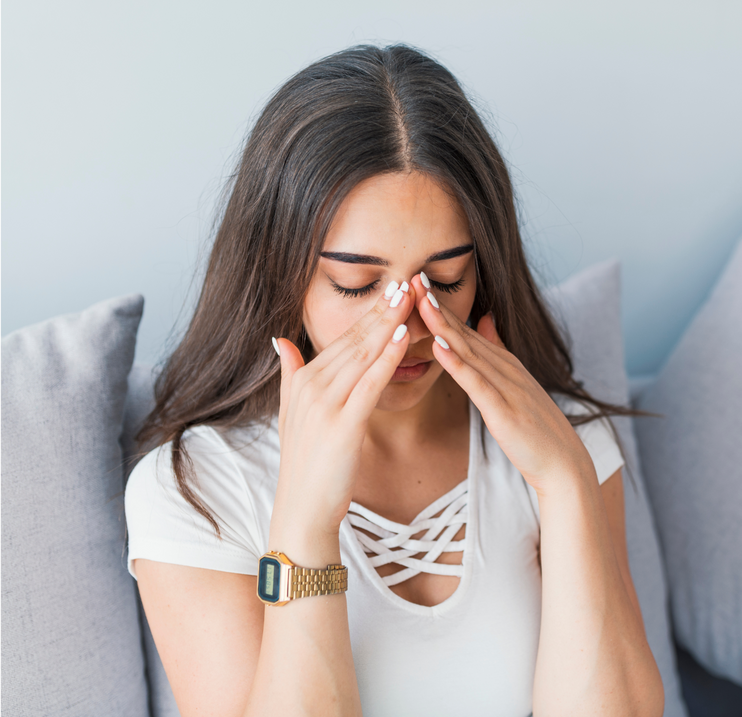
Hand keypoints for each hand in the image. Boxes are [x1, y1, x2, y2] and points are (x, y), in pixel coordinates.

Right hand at [271, 280, 418, 536]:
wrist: (302, 510)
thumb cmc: (307, 466)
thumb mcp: (293, 414)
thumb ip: (290, 373)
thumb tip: (281, 340)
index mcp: (304, 381)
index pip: (343, 339)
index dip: (370, 314)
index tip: (392, 289)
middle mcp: (311, 387)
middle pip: (354, 340)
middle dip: (382, 310)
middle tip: (407, 281)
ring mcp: (325, 405)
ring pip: (362, 355)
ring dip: (388, 325)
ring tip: (410, 298)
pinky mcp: (342, 425)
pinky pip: (369, 384)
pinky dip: (386, 359)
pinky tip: (402, 338)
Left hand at [411, 274, 593, 494]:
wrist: (563, 463)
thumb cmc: (536, 429)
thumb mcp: (516, 383)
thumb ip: (498, 350)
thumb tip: (484, 319)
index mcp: (504, 363)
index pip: (465, 330)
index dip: (440, 306)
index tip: (417, 281)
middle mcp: (505, 368)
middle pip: (463, 333)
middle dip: (436, 305)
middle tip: (413, 276)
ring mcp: (506, 388)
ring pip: (467, 351)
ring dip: (442, 325)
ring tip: (420, 301)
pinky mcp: (504, 411)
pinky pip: (476, 384)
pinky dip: (457, 363)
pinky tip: (438, 346)